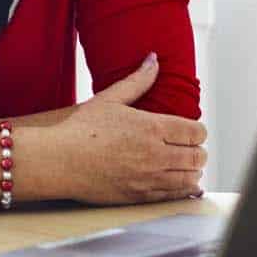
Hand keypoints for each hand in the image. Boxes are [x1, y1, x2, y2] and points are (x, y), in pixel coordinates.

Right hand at [51, 53, 207, 204]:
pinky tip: (177, 183)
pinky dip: (183, 189)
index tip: (189, 132)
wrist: (58, 161)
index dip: (197, 131)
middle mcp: (156, 154)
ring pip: (191, 178)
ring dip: (191, 171)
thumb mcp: (109, 99)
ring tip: (182, 165)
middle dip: (196, 151)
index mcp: (152, 127)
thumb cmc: (80, 130)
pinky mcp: (141, 196)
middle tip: (187, 148)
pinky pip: (175, 196)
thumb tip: (153, 60)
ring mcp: (149, 178)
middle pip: (198, 156)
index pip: (196, 132)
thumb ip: (137, 81)